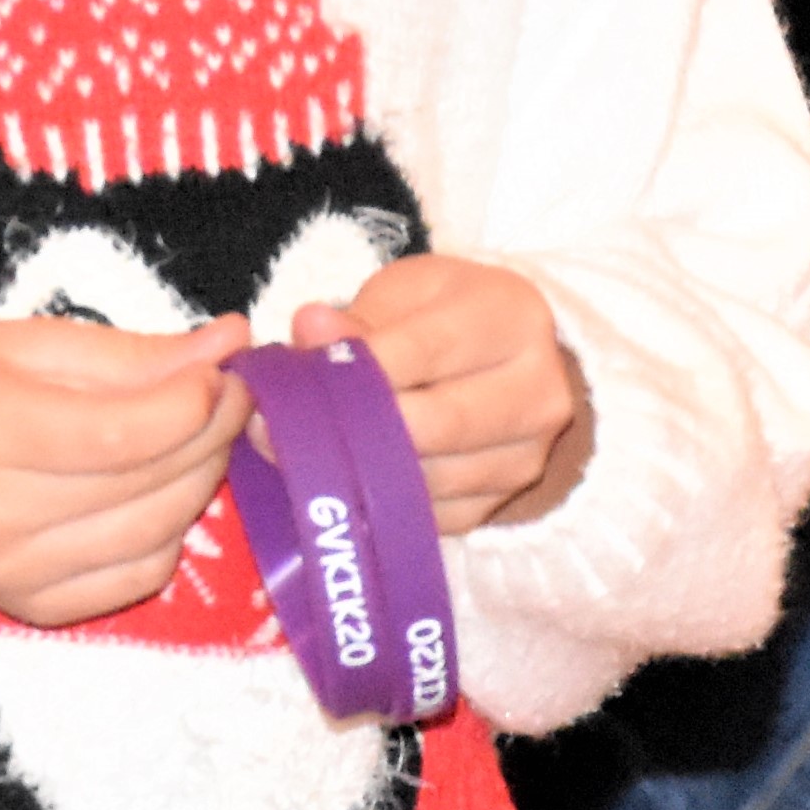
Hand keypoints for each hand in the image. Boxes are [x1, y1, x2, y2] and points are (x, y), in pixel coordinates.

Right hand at [0, 315, 249, 625]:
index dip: (197, 401)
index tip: (224, 368)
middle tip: (228, 394)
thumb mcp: (26, 342)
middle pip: (150, 483)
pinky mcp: (30, 607)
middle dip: (212, 433)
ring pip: (156, 532)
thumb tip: (232, 344)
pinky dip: (167, 531)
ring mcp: (11, 572)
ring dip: (200, 480)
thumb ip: (131, 353)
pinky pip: (138, 576)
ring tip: (196, 436)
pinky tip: (155, 491)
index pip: (125, 432)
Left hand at [298, 253, 587, 533]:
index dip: (359, 365)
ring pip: (427, 478)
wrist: (511, 362)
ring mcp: (525, 458)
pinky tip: (338, 479)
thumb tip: (310, 329)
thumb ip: (360, 316)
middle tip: (273, 425)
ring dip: (352, 471)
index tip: (298, 369)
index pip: (428, 350)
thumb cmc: (447, 315)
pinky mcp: (501, 504)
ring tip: (291, 451)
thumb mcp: (409, 293)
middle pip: (434, 425)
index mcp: (515, 320)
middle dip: (348, 427)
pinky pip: (428, 515)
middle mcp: (537, 394)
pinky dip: (377, 502)